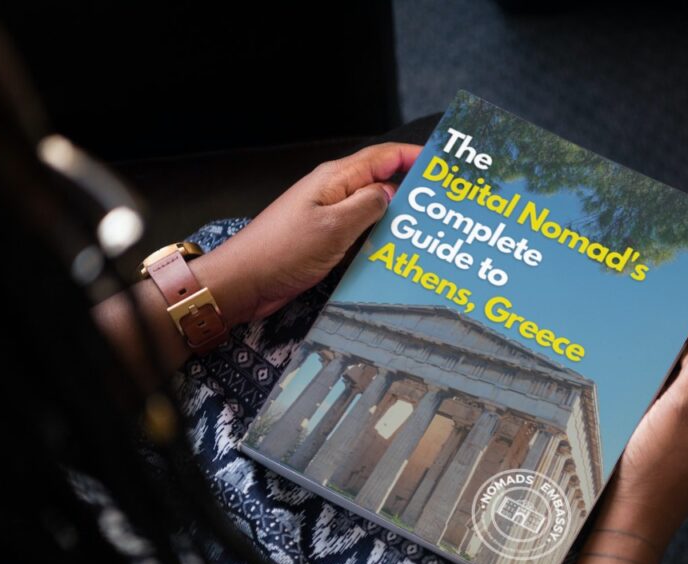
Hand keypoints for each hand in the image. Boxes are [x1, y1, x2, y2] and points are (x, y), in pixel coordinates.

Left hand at [194, 141, 422, 324]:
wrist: (243, 281)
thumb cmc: (281, 252)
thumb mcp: (334, 227)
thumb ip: (368, 206)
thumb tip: (392, 193)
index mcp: (335, 178)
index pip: (384, 156)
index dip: (415, 156)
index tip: (443, 165)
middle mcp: (333, 192)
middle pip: (382, 181)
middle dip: (413, 188)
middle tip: (444, 202)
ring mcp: (328, 215)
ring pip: (373, 209)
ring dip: (398, 217)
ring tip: (427, 228)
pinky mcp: (324, 238)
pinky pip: (360, 232)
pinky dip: (379, 237)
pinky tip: (395, 251)